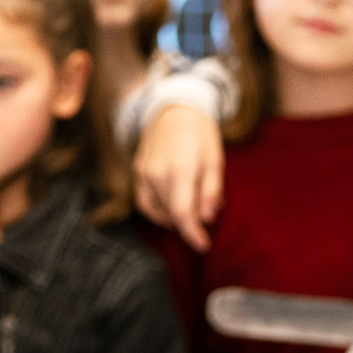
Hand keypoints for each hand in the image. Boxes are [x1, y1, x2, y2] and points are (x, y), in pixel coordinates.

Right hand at [135, 104, 226, 250]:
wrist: (175, 107)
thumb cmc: (201, 134)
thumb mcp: (215, 160)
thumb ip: (211, 191)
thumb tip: (206, 219)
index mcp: (181, 169)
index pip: (183, 213)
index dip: (193, 234)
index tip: (203, 246)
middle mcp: (158, 173)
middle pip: (171, 214)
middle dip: (189, 223)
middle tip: (205, 216)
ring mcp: (144, 172)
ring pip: (158, 210)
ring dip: (174, 217)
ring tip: (190, 209)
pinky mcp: (138, 171)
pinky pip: (145, 201)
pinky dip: (157, 211)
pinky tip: (170, 210)